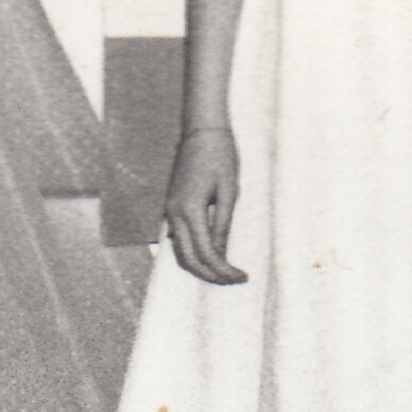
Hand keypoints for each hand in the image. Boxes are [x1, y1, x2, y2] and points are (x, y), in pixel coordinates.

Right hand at [164, 126, 246, 284]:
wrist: (202, 131)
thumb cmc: (220, 156)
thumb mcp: (229, 191)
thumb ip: (222, 224)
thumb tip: (220, 254)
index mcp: (189, 209)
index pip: (205, 252)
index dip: (223, 269)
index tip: (242, 277)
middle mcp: (173, 213)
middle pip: (188, 259)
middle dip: (211, 275)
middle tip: (234, 280)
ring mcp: (169, 210)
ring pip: (179, 251)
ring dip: (200, 266)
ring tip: (224, 272)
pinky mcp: (171, 206)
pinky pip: (178, 238)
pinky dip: (192, 253)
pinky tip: (210, 256)